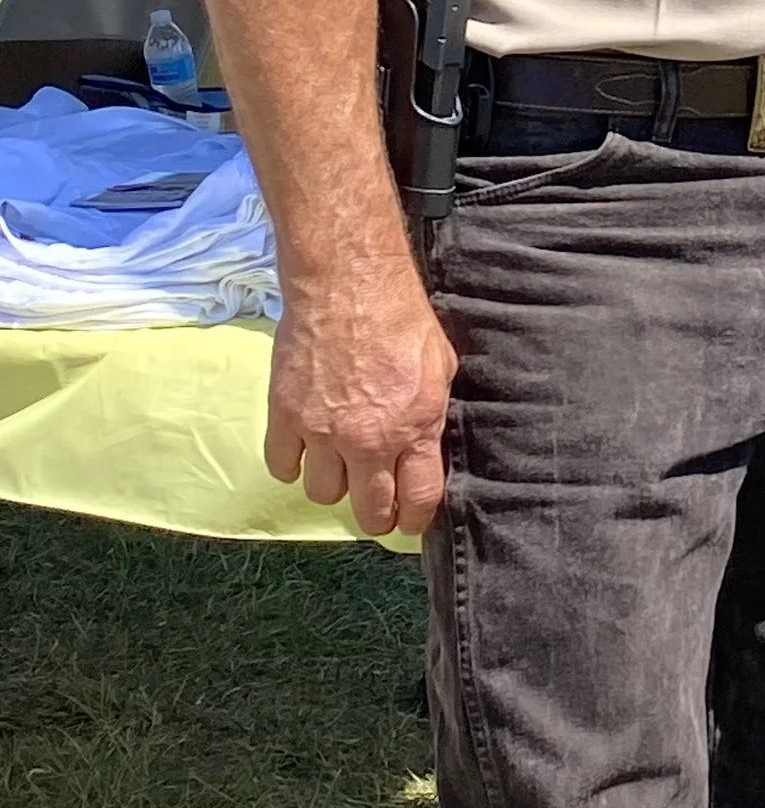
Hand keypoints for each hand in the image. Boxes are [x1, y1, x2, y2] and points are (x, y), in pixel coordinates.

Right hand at [266, 242, 457, 539]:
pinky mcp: (285, 415)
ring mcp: (322, 432)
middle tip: (376, 506)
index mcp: (414, 428)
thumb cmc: (401, 318)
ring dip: (334, 485)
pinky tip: (305, 449)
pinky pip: (282, 466)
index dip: (415, 520)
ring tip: (340, 466)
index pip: (418, 499)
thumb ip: (430, 418)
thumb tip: (426, 451)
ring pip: (323, 494)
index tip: (410, 523)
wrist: (347, 284)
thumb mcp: (439, 369)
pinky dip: (292, 463)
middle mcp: (367, 440)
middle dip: (376, 516)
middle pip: (368, 510)